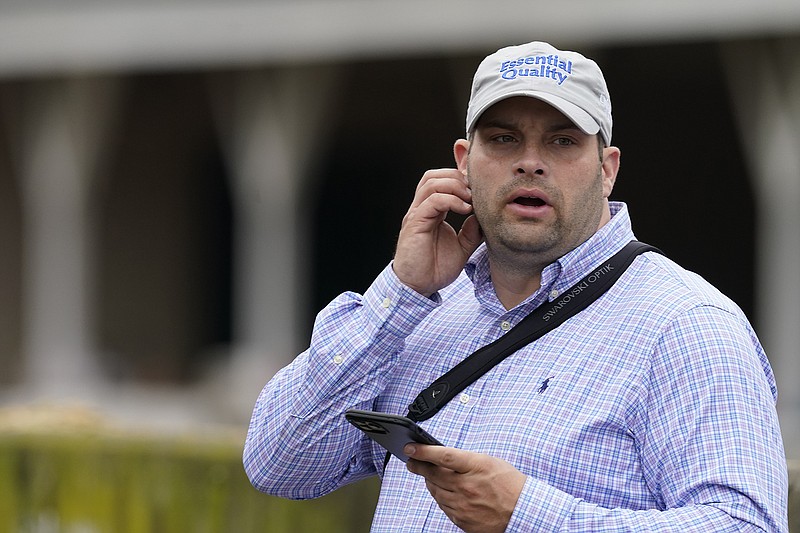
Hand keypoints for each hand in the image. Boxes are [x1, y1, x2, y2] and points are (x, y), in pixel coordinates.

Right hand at [393, 169, 482, 296]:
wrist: (419, 287)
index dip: (460, 180)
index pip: (441, 181)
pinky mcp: (415, 224)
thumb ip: (471, 232)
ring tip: (470, 199)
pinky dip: (450, 200)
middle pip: (433, 175)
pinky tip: (465, 209)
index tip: (479, 190)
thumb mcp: (462, 248)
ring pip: (431, 183)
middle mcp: (421, 209)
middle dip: (457, 177)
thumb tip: (481, 216)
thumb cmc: (435, 269)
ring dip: (455, 186)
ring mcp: (416, 215)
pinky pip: (431, 201)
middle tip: (475, 191)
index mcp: (431, 212)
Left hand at [405, 444, 525, 532]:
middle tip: (411, 461)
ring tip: (430, 476)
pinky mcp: (462, 520)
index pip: (444, 455)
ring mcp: (463, 505)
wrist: (523, 511)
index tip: (410, 447)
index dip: (424, 451)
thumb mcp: (489, 462)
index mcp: (476, 467)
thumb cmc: (510, 485)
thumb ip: (466, 460)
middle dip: (418, 466)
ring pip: (435, 492)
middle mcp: (467, 486)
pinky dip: (441, 497)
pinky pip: (443, 506)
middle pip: (433, 474)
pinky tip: (444, 492)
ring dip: (430, 482)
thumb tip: (443, 458)